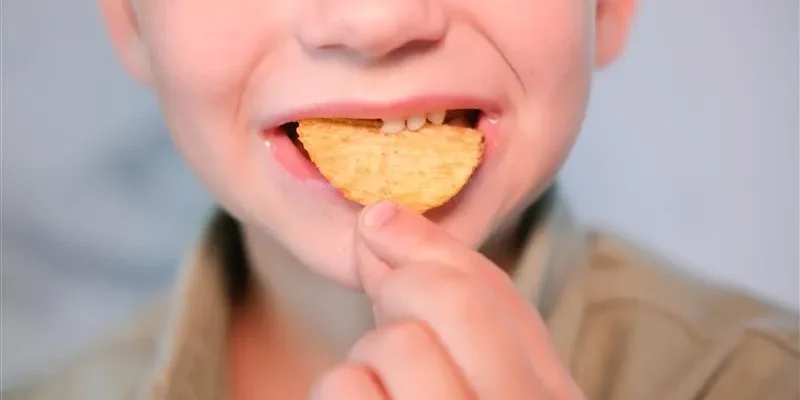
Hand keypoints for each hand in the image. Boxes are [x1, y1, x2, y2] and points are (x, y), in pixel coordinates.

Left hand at [311, 201, 584, 399]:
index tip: (378, 224)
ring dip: (370, 353)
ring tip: (384, 385)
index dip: (430, 246)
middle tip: (386, 311)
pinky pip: (344, 385)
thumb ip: (447, 299)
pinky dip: (341, 389)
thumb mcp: (483, 369)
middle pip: (450, 300)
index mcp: (555, 396)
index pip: (497, 292)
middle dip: (401, 287)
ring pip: (396, 343)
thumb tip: (379, 220)